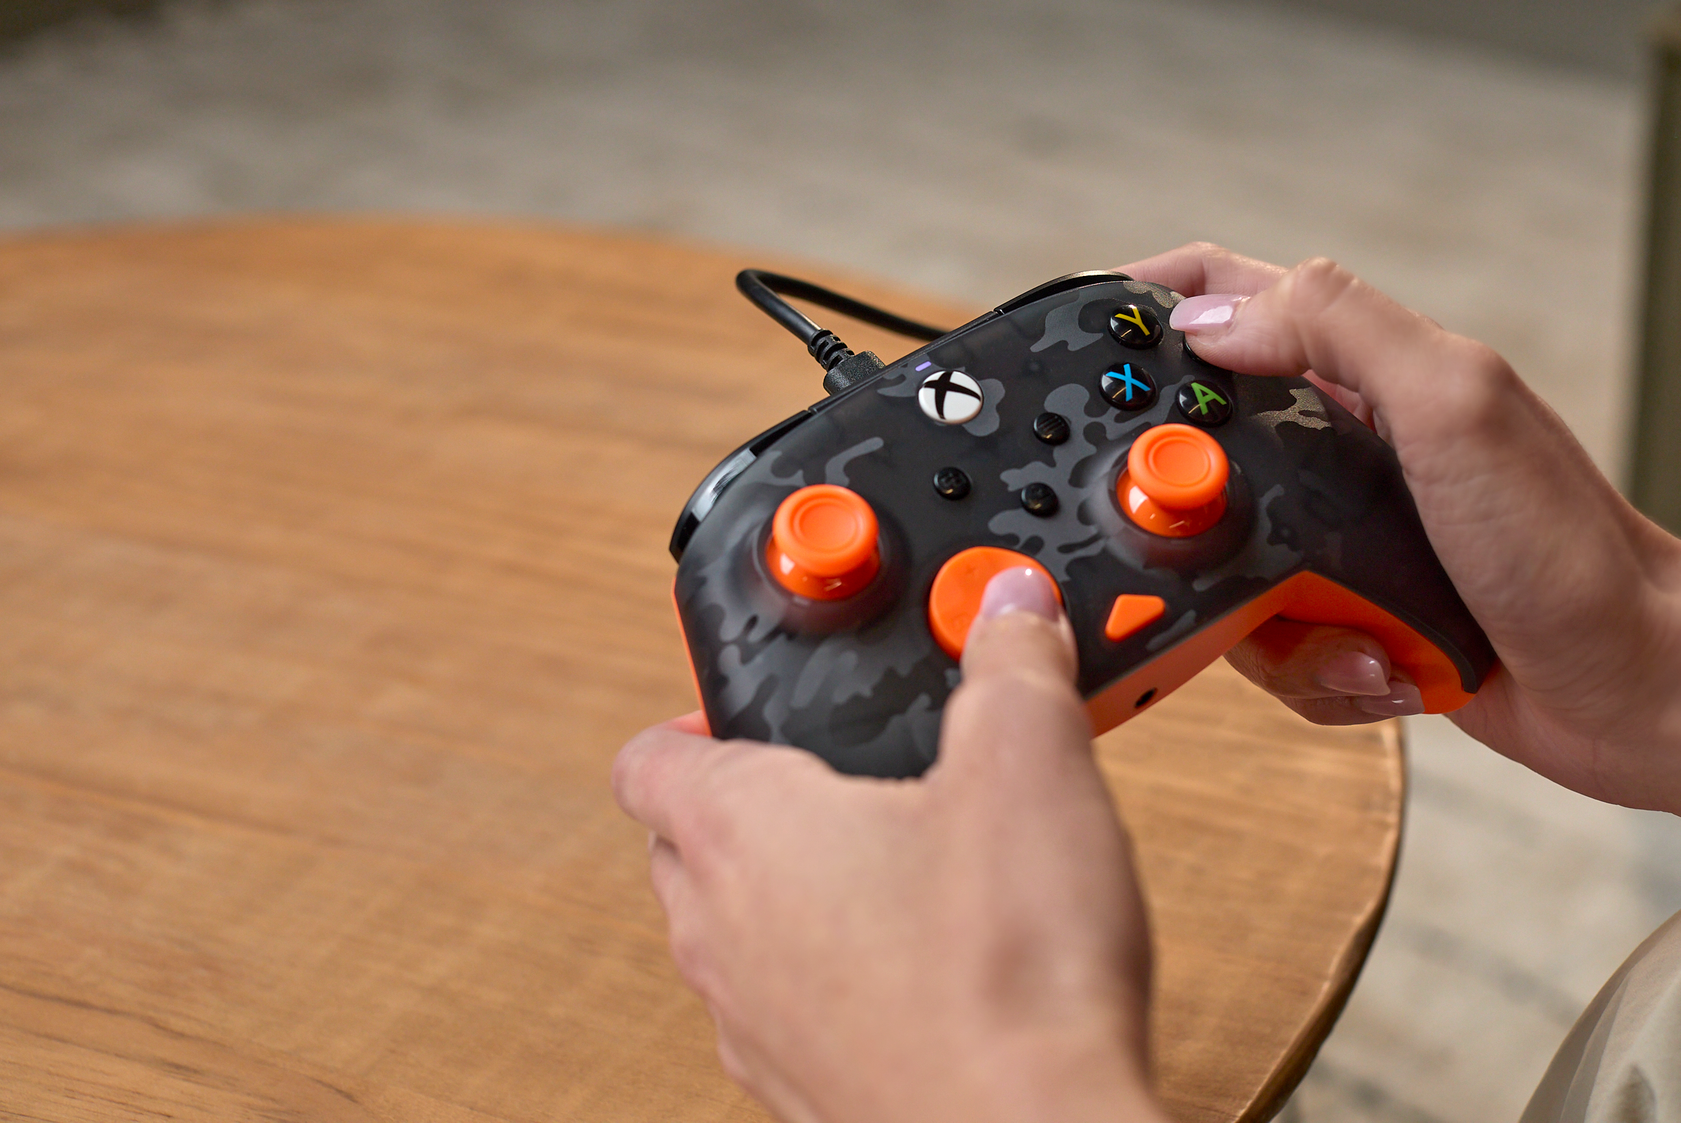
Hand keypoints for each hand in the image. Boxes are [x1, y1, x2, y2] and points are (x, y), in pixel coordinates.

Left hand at [613, 568, 1169, 1122]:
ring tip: (899, 864)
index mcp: (741, 830)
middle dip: (752, 799)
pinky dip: (833, 976)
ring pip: (734, 934)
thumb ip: (1011, 663)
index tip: (758, 695)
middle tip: (842, 771)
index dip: (693, 710)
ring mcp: (755, 1026)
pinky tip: (928, 964)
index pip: (650, 752)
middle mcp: (720, 932)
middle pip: (685, 843)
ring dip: (794, 894)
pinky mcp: (805, 1092)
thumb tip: (1006, 605)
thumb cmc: (1004, 974)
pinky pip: (788, 1010)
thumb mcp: (1030, 765)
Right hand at [1122, 243, 1680, 806]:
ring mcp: (1341, 534)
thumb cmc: (1569, 547)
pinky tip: (1377, 669)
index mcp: (1364, 368)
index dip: (1145, 306)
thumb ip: (1338, 331)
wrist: (1637, 692)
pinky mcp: (1345, 615)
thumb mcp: (1456, 403)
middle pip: (1196, 443)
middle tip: (1181, 538)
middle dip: (1180, 502)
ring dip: (1262, 613)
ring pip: (1218, 561)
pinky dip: (1310, 668)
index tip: (1075, 348)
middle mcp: (1343, 444)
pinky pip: (1267, 643)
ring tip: (1340, 629)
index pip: (1226, 295)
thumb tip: (1208, 318)